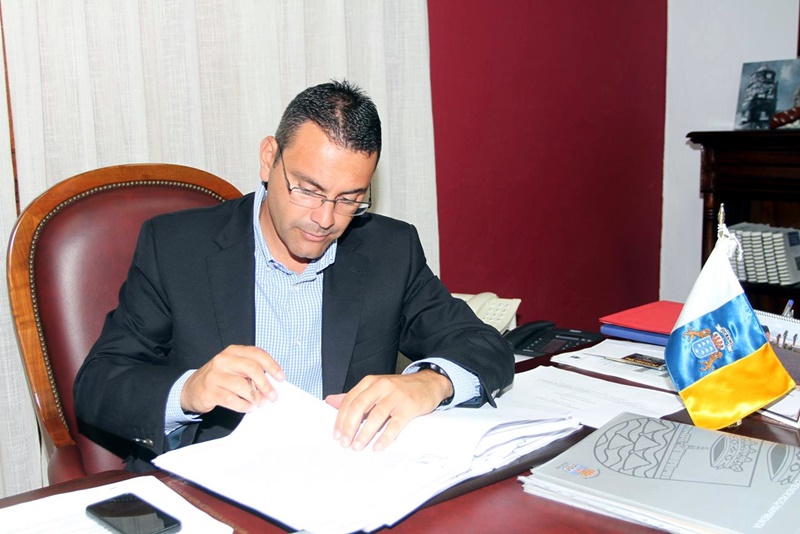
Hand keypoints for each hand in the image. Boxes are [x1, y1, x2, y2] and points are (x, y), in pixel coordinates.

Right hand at [181, 345, 284, 413]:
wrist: (192, 389)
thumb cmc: (220, 378)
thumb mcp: (235, 368)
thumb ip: (251, 371)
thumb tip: (273, 383)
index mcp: (233, 351)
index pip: (257, 354)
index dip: (272, 366)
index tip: (281, 378)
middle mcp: (223, 360)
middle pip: (252, 369)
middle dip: (266, 384)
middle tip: (273, 396)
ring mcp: (215, 375)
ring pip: (242, 386)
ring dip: (255, 397)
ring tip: (260, 404)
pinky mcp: (210, 391)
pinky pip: (232, 400)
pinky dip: (244, 406)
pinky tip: (248, 408)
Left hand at [325, 370, 452, 451]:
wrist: (428, 383)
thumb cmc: (398, 389)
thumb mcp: (375, 388)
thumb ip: (354, 396)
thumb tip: (330, 401)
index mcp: (370, 382)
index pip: (350, 400)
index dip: (341, 419)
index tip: (336, 435)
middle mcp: (381, 386)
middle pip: (360, 407)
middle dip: (349, 427)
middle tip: (345, 443)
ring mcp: (396, 396)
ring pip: (376, 416)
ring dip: (365, 433)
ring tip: (358, 446)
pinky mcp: (409, 406)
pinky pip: (395, 424)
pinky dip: (385, 437)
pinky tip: (377, 446)